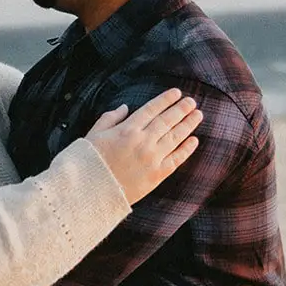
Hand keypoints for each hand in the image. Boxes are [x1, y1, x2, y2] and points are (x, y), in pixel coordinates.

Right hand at [86, 89, 201, 204]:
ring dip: (188, 125)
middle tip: (191, 101)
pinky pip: (176, 159)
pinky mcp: (157, 175)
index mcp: (127, 129)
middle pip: (167, 121)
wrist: (90, 192)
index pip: (151, 110)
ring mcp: (152, 158)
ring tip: (198, 115)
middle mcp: (143, 141)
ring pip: (175, 137)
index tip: (176, 93)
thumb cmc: (88, 163)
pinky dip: (186, 149)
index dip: (165, 100)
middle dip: (181, 109)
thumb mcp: (93, 134)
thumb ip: (110, 118)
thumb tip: (125, 108)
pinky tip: (194, 140)